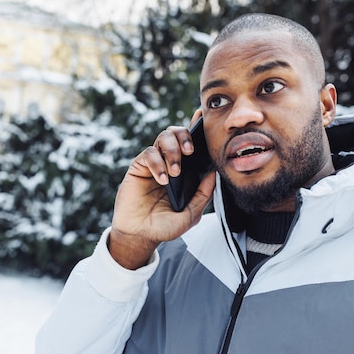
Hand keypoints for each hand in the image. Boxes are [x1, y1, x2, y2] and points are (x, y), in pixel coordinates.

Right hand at [109, 113, 215, 269]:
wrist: (141, 236)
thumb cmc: (165, 226)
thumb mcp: (192, 214)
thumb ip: (204, 193)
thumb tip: (215, 172)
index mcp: (185, 171)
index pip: (192, 144)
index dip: (197, 128)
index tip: (203, 117)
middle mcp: (169, 162)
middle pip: (177, 133)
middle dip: (186, 136)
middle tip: (191, 151)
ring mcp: (154, 163)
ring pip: (163, 137)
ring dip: (172, 150)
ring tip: (176, 172)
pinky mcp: (138, 167)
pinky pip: (149, 153)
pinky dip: (157, 163)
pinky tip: (163, 180)